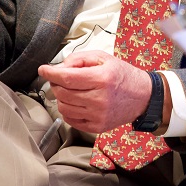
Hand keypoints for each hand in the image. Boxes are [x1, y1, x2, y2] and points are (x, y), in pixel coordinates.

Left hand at [36, 51, 152, 133]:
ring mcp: (98, 115)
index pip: (67, 78)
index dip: (51, 73)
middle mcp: (99, 99)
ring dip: (61, 97)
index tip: (43, 69)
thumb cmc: (122, 75)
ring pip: (63, 107)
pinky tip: (76, 102)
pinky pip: (70, 120)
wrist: (143, 97)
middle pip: (63, 93)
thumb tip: (59, 68)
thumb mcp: (104, 58)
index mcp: (102, 78)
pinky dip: (67, 110)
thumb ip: (79, 59)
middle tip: (60, 78)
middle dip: (56, 83)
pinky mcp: (97, 127)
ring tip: (70, 90)